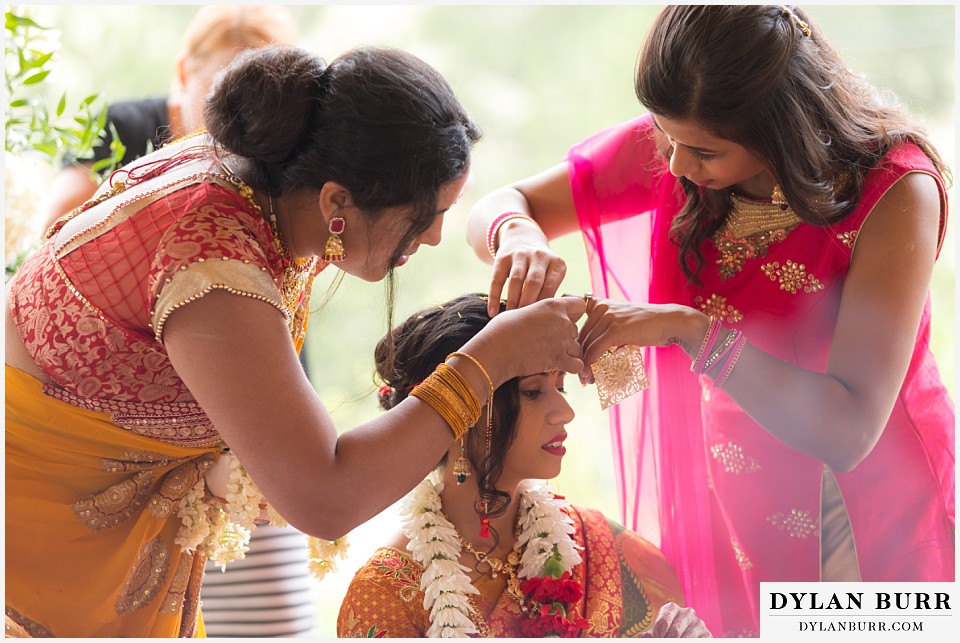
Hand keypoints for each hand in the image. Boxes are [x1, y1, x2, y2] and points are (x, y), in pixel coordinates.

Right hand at [470, 295, 584, 381]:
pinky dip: (570, 367)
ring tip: (547, 355)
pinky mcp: (560, 360)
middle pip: (576, 330)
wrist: (495, 350)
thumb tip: (540, 317)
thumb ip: (539, 313)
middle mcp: (562, 321)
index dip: (574, 313)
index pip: (580, 305)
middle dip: (565, 337)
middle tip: (546, 343)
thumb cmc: (501, 330)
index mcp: (553, 305)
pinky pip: (577, 365)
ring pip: (576, 348)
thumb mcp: (521, 311)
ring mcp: (563, 341)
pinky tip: (556, 366)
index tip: (563, 320)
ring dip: (566, 353)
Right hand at [487, 224, 565, 316]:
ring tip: (510, 318)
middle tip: (524, 324)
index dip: (543, 306)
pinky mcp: (503, 257)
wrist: (522, 238)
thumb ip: (551, 293)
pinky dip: (494, 297)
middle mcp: (539, 256)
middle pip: (533, 282)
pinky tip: (492, 312)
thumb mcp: (552, 274)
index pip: (551, 286)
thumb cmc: (541, 269)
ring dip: (512, 301)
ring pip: (516, 280)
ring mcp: (520, 255)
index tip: (539, 324)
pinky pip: (497, 279)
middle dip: (528, 304)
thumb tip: (547, 322)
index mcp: (556, 263)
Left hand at [578, 298, 705, 383]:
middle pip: (580, 338)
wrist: (669, 321)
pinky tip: (591, 376)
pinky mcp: (616, 329)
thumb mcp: (621, 320)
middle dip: (578, 358)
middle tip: (581, 375)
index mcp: (599, 304)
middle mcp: (601, 307)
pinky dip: (591, 365)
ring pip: (587, 346)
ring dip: (584, 366)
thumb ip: (604, 328)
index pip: (576, 324)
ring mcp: (608, 317)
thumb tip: (588, 351)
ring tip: (587, 379)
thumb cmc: (646, 325)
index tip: (574, 358)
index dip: (571, 342)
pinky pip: (596, 350)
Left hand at [639, 603, 711, 637]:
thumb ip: (650, 635)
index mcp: (672, 608)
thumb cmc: (666, 635)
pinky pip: (697, 641)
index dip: (658, 633)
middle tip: (665, 642)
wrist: (683, 636)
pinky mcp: (708, 635)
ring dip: (678, 642)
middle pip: (675, 631)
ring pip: (687, 638)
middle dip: (668, 640)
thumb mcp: (657, 633)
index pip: (664, 620)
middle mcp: (687, 613)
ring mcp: (699, 624)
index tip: (657, 638)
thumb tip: (644, 637)